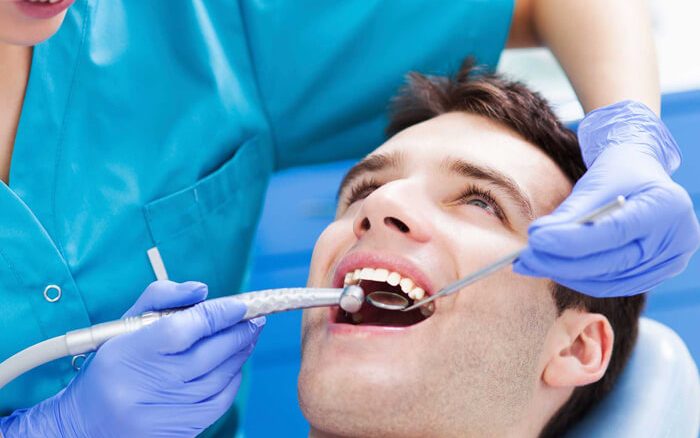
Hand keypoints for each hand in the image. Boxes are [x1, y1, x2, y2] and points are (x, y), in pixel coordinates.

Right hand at [0, 281, 264, 437]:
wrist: (86, 424)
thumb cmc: (110, 366)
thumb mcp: (123, 325)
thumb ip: (162, 298)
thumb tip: (202, 290)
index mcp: (129, 352)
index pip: (183, 328)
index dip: (218, 314)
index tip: (239, 305)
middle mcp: (148, 384)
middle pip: (209, 354)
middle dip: (240, 332)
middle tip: (255, 318)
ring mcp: (165, 411)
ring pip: (220, 377)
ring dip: (241, 353)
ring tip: (249, 335)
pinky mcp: (179, 430)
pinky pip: (220, 402)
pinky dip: (233, 380)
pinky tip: (235, 365)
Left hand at [514, 100, 699, 296]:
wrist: (640, 174)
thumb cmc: (617, 172)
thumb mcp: (595, 182)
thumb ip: (571, 212)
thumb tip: (538, 238)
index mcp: (667, 205)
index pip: (613, 232)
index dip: (571, 241)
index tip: (535, 241)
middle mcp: (677, 238)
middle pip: (611, 263)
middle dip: (560, 263)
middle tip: (523, 259)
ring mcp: (670, 262)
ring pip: (608, 281)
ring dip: (564, 275)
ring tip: (531, 263)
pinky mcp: (656, 275)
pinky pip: (611, 285)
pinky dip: (579, 279)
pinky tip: (553, 269)